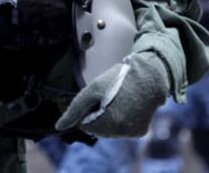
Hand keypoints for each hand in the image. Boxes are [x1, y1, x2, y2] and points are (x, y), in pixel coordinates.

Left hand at [55, 52, 169, 137]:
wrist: (149, 75)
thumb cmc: (119, 79)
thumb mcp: (92, 89)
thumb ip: (74, 110)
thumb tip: (59, 127)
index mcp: (111, 123)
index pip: (84, 125)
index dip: (88, 109)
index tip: (99, 96)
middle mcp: (123, 132)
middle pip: (96, 129)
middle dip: (98, 114)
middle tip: (108, 97)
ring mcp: (133, 133)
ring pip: (109, 131)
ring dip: (108, 118)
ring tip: (118, 100)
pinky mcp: (140, 132)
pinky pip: (121, 130)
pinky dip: (120, 120)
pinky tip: (126, 106)